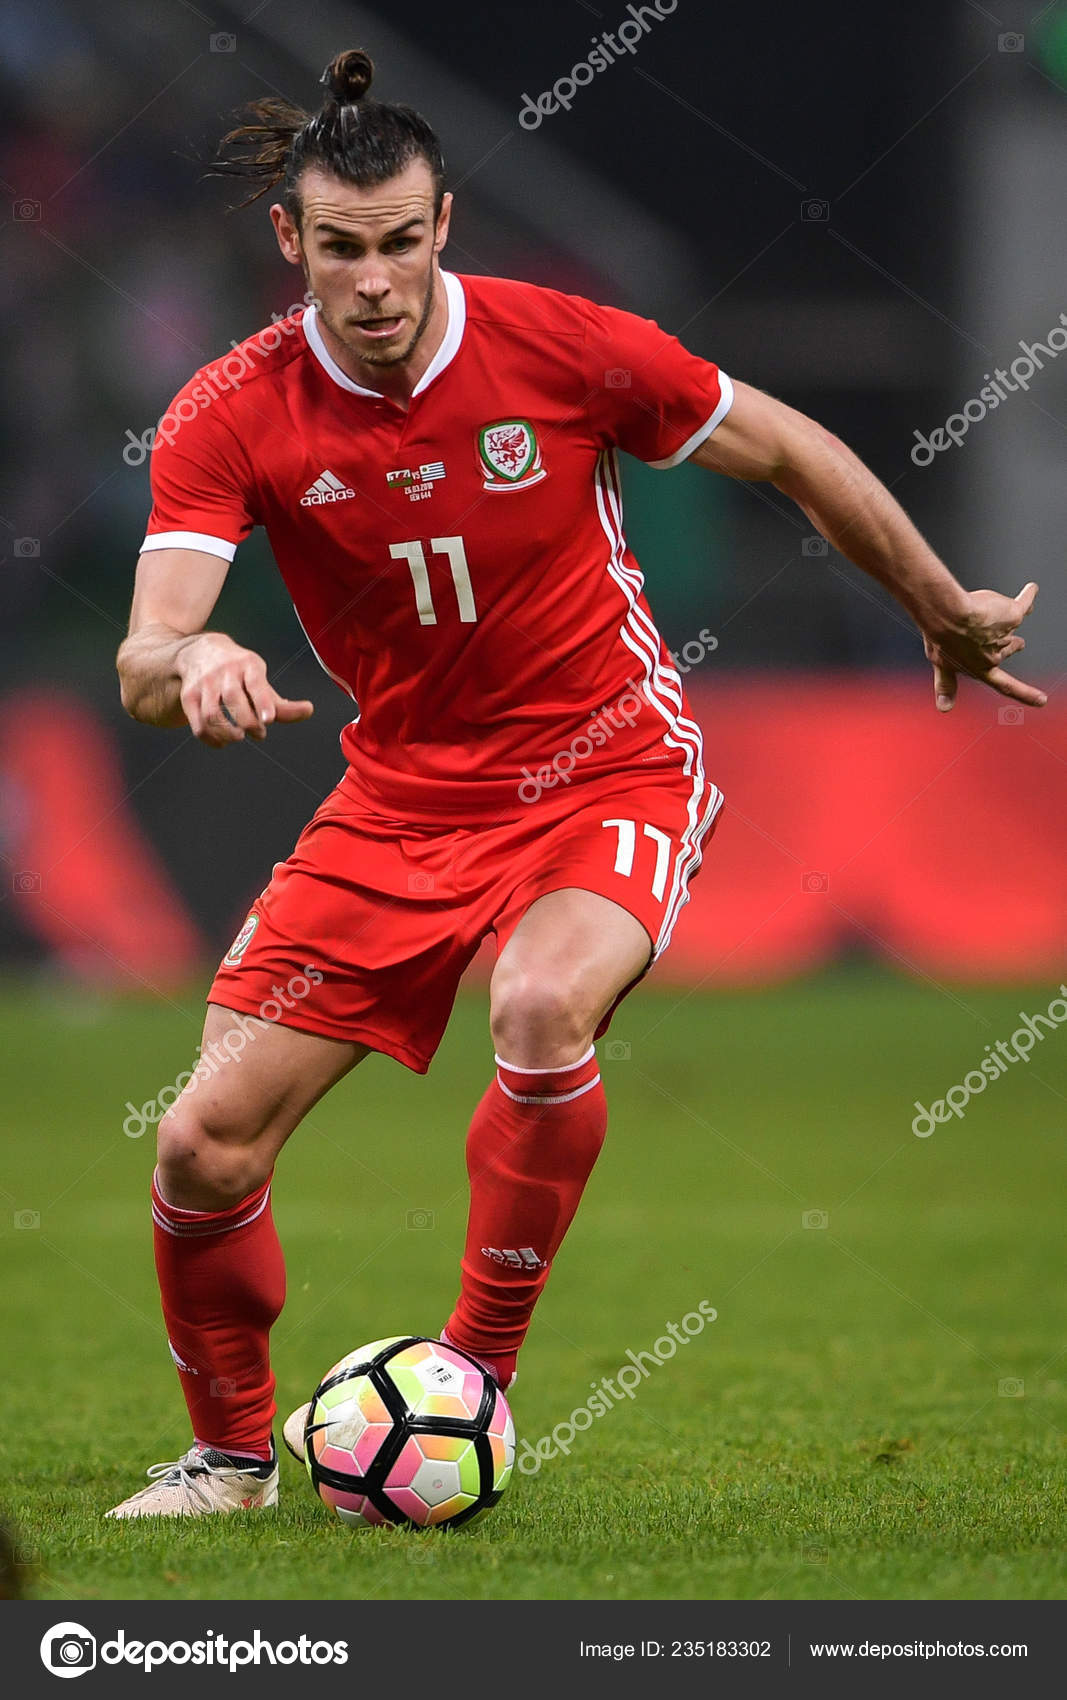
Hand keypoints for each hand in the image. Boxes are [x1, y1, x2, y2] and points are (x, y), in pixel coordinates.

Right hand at [177, 634, 313, 746]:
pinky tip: (224, 742)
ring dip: (228, 732)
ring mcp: (204, 684)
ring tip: (240, 737)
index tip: (269, 720)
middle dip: (248, 722)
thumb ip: (282, 703)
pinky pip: (198, 724)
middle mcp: (224, 672)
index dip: (263, 702)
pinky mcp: (189, 697)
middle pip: (234, 699)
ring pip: (212, 714)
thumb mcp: (260, 679)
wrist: (200, 652)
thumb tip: (309, 711)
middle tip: (260, 733)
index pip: (256, 683)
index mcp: (248, 665)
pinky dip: (212, 739)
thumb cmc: (239, 671)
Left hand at [922, 582, 1045, 711]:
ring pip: (1012, 627)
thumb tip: (945, 708)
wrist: (947, 615)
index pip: (1005, 685)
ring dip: (1012, 620)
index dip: (1024, 694)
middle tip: (1020, 644)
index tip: (1040, 701)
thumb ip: (946, 685)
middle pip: (1008, 649)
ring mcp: (1005, 633)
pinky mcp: (1013, 614)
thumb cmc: (941, 638)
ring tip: (1018, 612)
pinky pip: (1024, 604)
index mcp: (981, 668)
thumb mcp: (941, 665)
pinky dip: (1028, 597)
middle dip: (1013, 646)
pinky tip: (1030, 591)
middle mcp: (995, 654)